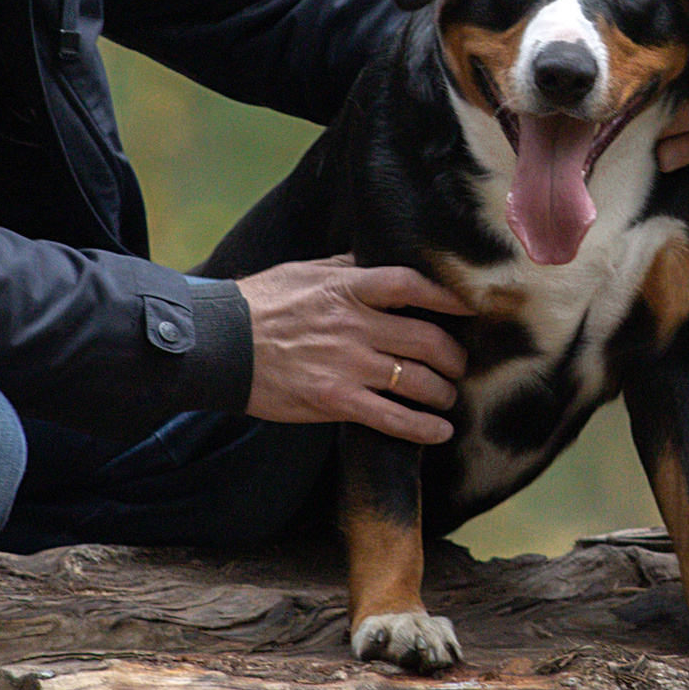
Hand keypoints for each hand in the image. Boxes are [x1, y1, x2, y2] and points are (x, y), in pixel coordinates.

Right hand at [237, 259, 470, 438]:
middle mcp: (355, 325)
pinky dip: (423, 428)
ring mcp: (348, 365)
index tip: (471, 307)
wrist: (217, 345)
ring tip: (448, 396)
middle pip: (427, 339)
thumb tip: (378, 258)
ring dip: (443, 392)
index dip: (449, 298)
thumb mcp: (303, 271)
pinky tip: (439, 431)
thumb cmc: (259, 304)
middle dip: (454, 357)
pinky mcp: (335, 401)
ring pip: (418, 381)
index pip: (413, 286)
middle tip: (460, 365)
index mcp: (348, 287)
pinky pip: (393, 418)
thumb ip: (346, 268)